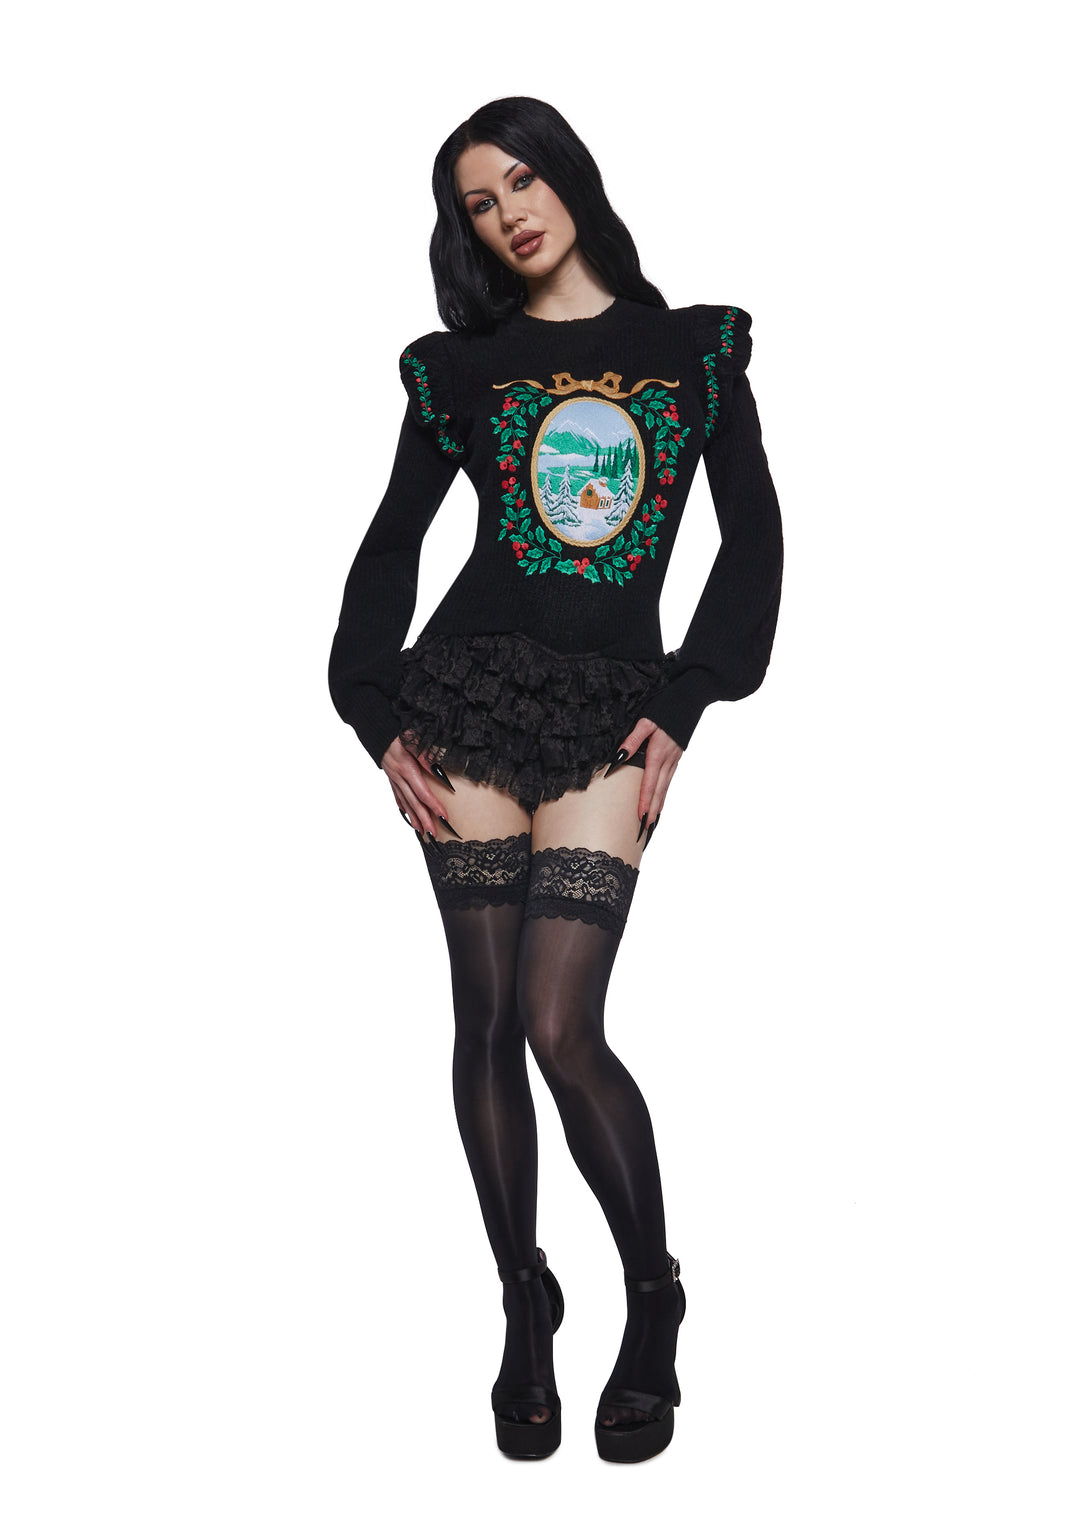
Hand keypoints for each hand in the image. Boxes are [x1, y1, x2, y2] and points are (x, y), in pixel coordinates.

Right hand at [381, 735, 452, 841]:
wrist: (377, 732)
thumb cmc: (396, 735)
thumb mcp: (413, 741)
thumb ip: (425, 756)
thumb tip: (438, 769)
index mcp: (406, 769)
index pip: (423, 792)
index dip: (434, 806)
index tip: (443, 816)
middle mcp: (399, 778)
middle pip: (413, 803)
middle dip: (424, 819)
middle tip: (433, 833)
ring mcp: (393, 779)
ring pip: (405, 802)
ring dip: (414, 817)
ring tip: (421, 831)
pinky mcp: (391, 778)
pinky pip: (397, 795)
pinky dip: (403, 807)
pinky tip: (407, 814)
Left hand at [617, 717, 682, 841]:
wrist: (693, 698)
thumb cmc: (667, 706)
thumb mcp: (646, 720)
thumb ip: (633, 739)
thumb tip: (619, 757)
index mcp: (658, 752)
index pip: (649, 783)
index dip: (645, 801)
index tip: (641, 817)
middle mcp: (668, 759)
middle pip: (659, 790)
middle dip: (653, 810)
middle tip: (647, 827)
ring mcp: (675, 758)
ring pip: (666, 786)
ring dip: (660, 803)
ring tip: (654, 819)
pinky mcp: (677, 755)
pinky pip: (670, 778)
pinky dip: (665, 791)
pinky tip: (662, 798)